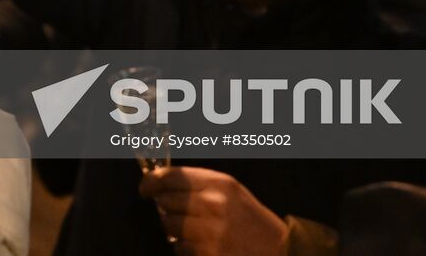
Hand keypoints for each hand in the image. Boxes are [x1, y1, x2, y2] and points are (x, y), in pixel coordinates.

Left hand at [138, 167, 286, 255]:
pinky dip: (185, 248)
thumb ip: (199, 184)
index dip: (151, 181)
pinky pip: (179, 248)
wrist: (281, 251)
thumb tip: (161, 185)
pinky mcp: (208, 255)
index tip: (144, 187)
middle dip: (166, 207)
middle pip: (166, 201)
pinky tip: (202, 246)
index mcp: (220, 184)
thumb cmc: (251, 221)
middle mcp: (213, 206)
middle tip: (178, 211)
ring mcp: (210, 233)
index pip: (171, 176)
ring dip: (175, 229)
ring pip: (169, 226)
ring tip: (195, 230)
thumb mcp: (231, 192)